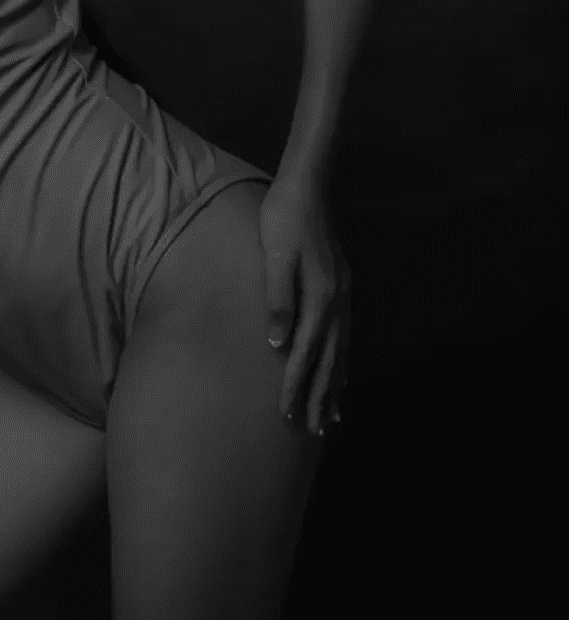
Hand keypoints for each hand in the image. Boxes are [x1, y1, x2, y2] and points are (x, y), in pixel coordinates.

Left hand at [259, 177, 350, 434]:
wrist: (306, 188)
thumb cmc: (283, 220)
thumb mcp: (275, 258)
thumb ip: (278, 301)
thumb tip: (278, 345)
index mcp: (319, 298)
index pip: (304, 353)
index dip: (296, 386)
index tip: (288, 415)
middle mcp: (336, 302)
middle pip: (329, 360)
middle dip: (320, 396)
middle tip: (314, 431)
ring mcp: (341, 295)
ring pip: (340, 351)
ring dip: (335, 384)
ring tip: (333, 415)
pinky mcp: (339, 287)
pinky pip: (343, 335)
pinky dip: (341, 360)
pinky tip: (340, 371)